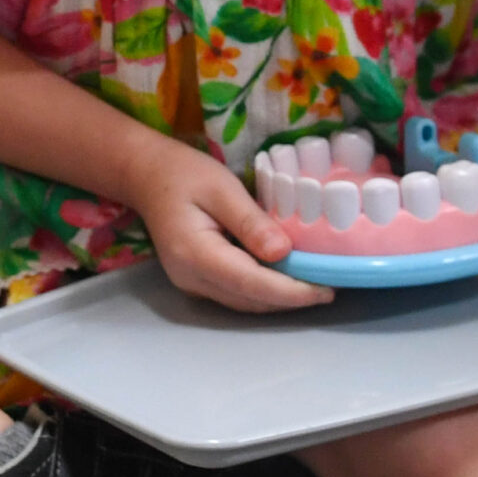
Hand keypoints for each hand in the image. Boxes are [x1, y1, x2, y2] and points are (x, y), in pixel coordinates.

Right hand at [125, 137, 333, 312]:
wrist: (146, 175)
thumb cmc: (184, 174)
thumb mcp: (222, 188)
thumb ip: (251, 222)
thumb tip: (284, 253)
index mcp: (195, 253)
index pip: (251, 283)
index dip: (291, 292)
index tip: (326, 289)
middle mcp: (191, 277)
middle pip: (250, 300)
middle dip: (292, 298)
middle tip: (331, 286)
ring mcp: (192, 283)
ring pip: (245, 302)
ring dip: (280, 298)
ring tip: (316, 284)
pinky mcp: (197, 281)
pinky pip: (236, 294)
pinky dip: (264, 291)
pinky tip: (287, 278)